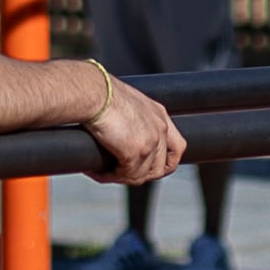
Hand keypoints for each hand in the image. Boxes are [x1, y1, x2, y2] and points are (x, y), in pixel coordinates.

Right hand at [78, 67, 186, 187]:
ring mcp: (151, 142)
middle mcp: (160, 128)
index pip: (176, 147)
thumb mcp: (126, 103)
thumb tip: (120, 136)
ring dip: (121, 177)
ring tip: (103, 172)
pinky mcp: (136, 152)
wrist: (93, 92)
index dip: (163, 162)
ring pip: (142, 175)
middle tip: (120, 174)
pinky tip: (96, 171)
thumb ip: (132, 120)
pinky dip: (109, 176)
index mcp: (159, 114)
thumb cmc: (100, 92)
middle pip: (162, 167)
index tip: (147, 168)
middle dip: (141, 175)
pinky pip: (125, 175)